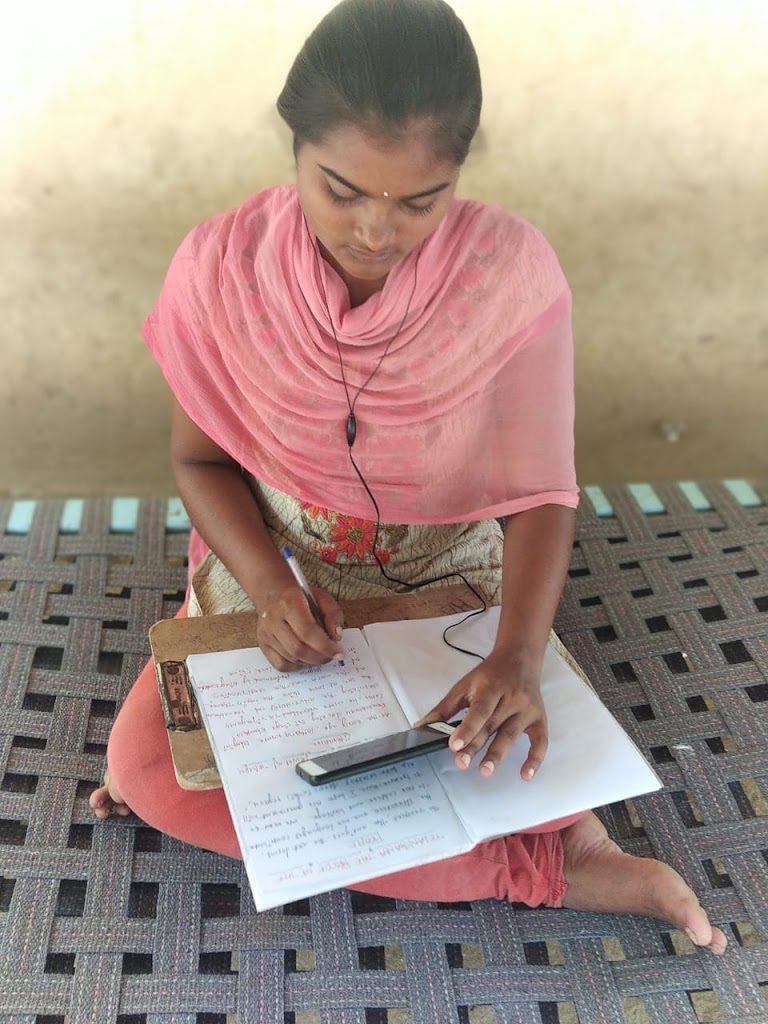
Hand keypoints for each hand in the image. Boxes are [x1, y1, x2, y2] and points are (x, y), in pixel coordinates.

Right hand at [257, 584, 343, 671]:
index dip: (325, 646)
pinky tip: (306, 658)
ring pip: (291, 658)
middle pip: (298, 648)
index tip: (339, 653)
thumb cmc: (300, 597)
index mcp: (289, 603)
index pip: (307, 631)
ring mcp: (265, 633)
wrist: (273, 593)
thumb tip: (336, 637)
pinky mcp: (262, 644)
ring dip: (311, 661)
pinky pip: (281, 664)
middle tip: (332, 656)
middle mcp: (273, 619)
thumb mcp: (322, 597)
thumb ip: (333, 614)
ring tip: (321, 655)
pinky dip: (297, 666)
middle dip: (320, 657)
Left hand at [416, 649, 546, 779]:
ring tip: (485, 771)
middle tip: (462, 763)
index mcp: (491, 687)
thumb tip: (421, 727)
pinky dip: (535, 759)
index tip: (454, 745)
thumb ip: (445, 708)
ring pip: (512, 734)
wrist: (520, 658)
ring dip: (498, 754)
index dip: (467, 728)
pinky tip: (525, 775)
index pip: (479, 710)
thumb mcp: (464, 685)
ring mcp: (527, 709)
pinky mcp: (539, 718)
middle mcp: (511, 698)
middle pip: (492, 725)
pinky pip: (541, 741)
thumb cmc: (489, 675)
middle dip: (477, 746)